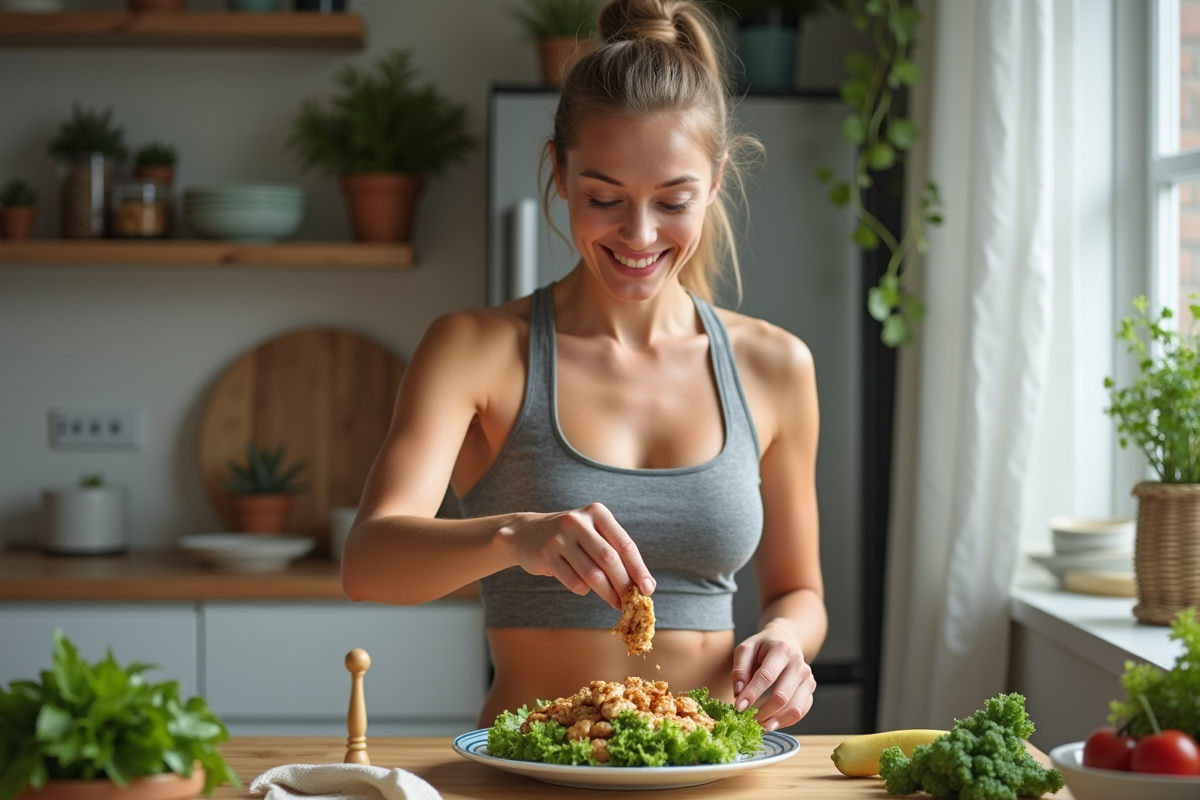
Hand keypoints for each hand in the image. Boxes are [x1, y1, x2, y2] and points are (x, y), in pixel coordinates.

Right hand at [500, 502, 655, 609]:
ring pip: (592, 575)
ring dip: (608, 594)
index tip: (648, 589)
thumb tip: (642, 585)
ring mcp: (559, 538)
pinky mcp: (545, 555)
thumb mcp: (592, 533)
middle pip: (610, 560)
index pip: (624, 544)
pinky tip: (583, 587)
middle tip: (633, 602)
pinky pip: (574, 582)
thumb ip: (614, 552)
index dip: (639, 569)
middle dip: (624, 585)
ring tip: (617, 603)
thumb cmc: (571, 537)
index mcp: (597, 513)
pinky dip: (584, 590)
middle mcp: (578, 522)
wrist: (526, 533)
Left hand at [731, 620, 815, 731]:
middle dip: (763, 712)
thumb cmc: (762, 648)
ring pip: (794, 708)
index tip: (738, 707)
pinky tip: (771, 723)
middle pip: (782, 696)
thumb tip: (738, 693)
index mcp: (781, 650)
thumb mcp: (746, 649)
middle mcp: (799, 664)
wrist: (785, 641)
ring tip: (759, 726)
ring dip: (775, 721)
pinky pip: (801, 711)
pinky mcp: (810, 689)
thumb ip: (739, 669)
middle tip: (747, 720)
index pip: (766, 676)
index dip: (752, 694)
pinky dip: (786, 721)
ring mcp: (808, 678)